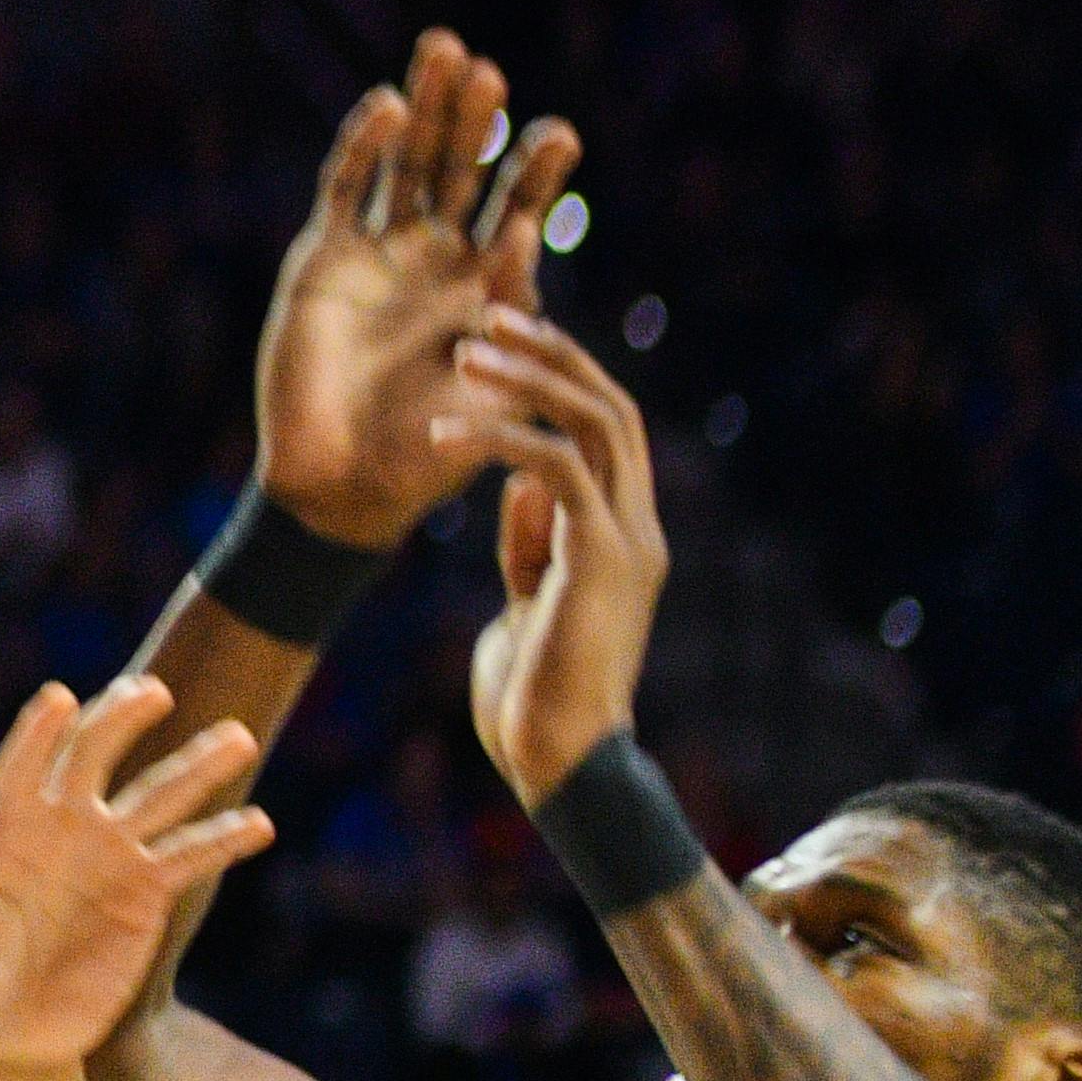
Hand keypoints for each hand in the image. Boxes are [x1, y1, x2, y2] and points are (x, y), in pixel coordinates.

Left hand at [0, 675, 276, 1080]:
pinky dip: (224, 841)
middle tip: (151, 692)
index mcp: (2, 833)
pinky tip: (258, 825)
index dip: (37, 732)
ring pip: (157, 795)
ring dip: (198, 766)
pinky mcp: (144, 895)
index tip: (60, 699)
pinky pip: (189, 857)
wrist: (2, 1041)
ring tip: (238, 736)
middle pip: (94, 756)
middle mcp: (60, 830)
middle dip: (121, 720)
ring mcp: (107, 856)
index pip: (21, 768)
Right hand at [257, 32, 582, 549]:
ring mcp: (377, 254)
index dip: (538, 169)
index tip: (561, 136)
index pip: (519, 208)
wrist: (342, 489)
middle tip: (492, 72)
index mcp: (486, 287)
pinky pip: (345, 188)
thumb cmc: (428, 456)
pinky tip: (390, 107)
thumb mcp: (498, 388)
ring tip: (448, 50)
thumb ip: (516, 314)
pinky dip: (364, 146)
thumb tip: (524, 232)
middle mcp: (434, 258)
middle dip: (477, 119)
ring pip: (406, 161)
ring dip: (428, 110)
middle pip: (461, 167)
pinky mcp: (322, 260)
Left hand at [438, 307, 669, 806]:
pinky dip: (501, 440)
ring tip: (464, 352)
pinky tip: (445, 434)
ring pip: (596, 421)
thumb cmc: (531, 699)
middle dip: (551, 352)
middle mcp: (636, 525)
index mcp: (622, 534)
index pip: (606, 430)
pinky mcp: (601, 558)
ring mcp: (626, 539)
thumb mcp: (526, 603)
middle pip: (611, 405)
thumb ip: (533, 544)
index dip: (561, 376)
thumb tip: (520, 484)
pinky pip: (557, 468)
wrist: (558, 765)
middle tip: (486, 315)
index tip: (502, 345)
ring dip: (529, 378)